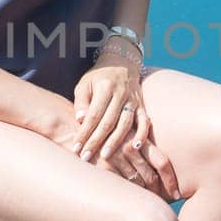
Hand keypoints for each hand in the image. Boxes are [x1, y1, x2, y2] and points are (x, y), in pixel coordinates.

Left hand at [71, 58, 180, 200]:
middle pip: (108, 122)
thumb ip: (81, 102)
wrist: (122, 64)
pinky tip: (135, 147)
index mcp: (105, 87)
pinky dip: (141, 135)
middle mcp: (121, 94)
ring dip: (115, 142)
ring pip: (125, 124)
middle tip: (86, 157)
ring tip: (105, 157)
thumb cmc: (98, 78)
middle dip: (96, 141)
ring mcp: (134, 100)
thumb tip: (80, 120)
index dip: (84, 132)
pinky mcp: (142, 106)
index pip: (93, 114)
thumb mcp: (84, 84)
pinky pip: (144, 122)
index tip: (76, 147)